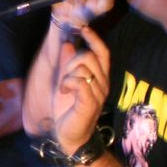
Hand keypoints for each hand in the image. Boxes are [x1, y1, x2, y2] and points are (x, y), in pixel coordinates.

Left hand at [53, 26, 109, 154]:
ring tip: (65, 86)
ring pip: (83, 68)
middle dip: (72, 61)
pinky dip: (67, 83)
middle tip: (65, 75)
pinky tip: (64, 91)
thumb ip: (67, 65)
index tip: (84, 29)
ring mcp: (98, 93)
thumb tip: (68, 44)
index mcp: (99, 77)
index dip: (94, 39)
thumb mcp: (66, 82)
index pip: (102, 53)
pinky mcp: (90, 102)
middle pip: (89, 56)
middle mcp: (102, 83)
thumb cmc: (68, 110)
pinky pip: (79, 82)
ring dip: (67, 74)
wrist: (70, 136)